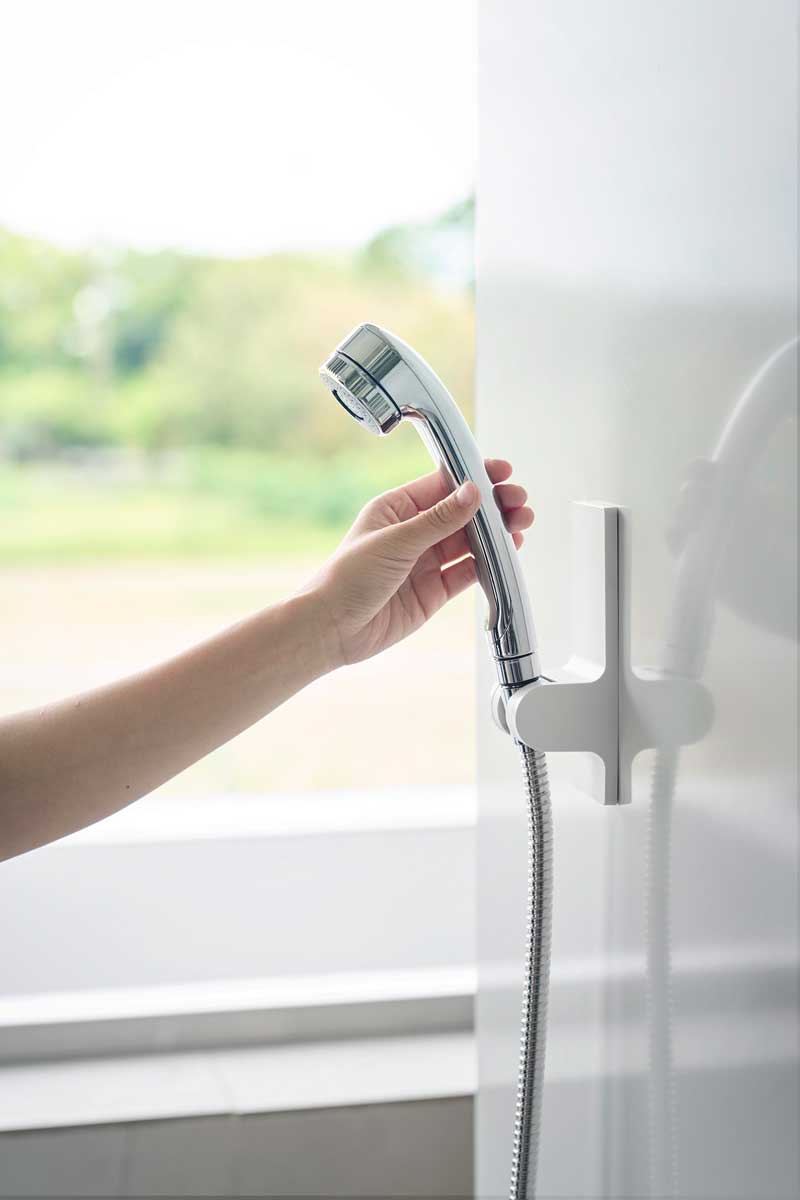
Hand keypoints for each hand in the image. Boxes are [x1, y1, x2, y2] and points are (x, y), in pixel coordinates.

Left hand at [307, 459, 533, 666]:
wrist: (333, 629)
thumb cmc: (349, 578)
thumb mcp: (396, 541)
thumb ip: (439, 519)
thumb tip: (473, 492)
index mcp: (397, 508)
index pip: (443, 485)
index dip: (474, 477)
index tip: (502, 472)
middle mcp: (413, 532)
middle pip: (462, 513)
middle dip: (493, 506)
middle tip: (520, 501)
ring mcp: (425, 562)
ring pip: (469, 543)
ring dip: (496, 534)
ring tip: (523, 524)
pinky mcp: (434, 591)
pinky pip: (467, 573)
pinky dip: (489, 564)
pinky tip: (508, 554)